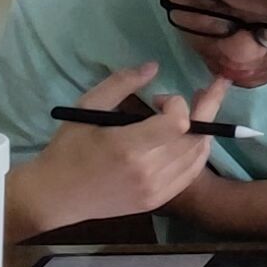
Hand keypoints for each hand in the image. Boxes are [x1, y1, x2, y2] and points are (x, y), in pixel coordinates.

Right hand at [27, 64, 219, 228]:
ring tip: (203, 108)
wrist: (55, 196)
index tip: (158, 98)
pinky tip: (194, 136)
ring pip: (197, 155)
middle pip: (195, 137)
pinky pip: (191, 174)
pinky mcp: (156, 200)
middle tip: (211, 86)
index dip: (178, 103)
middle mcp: (148, 171)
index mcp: (128, 147)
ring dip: (205, 129)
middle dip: (207, 107)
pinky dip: (197, 151)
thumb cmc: (68, 149)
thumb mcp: (86, 107)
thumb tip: (154, 65)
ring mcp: (155, 190)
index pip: (178, 123)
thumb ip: (121, 84)